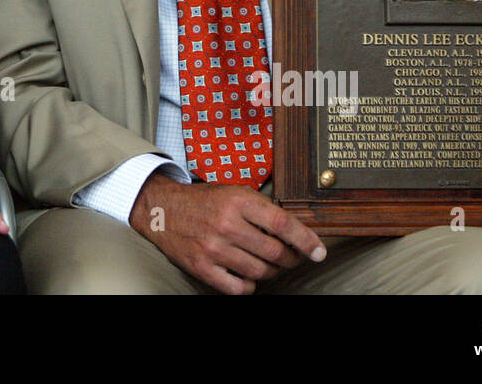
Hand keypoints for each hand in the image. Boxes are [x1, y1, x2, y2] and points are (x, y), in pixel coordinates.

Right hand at [129, 173, 325, 294]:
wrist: (162, 210)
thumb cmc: (204, 201)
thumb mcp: (233, 193)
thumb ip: (262, 209)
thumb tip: (298, 232)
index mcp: (237, 201)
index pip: (282, 223)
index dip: (306, 240)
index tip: (319, 251)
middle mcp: (226, 225)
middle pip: (275, 252)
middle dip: (291, 258)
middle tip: (292, 257)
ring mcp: (214, 249)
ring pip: (261, 272)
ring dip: (272, 271)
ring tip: (268, 263)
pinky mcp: (203, 268)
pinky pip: (240, 288)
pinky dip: (250, 285)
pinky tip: (248, 274)